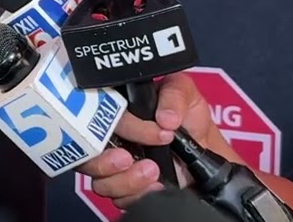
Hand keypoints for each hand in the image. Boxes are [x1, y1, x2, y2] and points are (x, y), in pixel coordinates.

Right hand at [76, 73, 220, 208]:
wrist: (205, 149)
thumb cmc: (188, 116)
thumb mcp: (184, 93)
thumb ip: (174, 95)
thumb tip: (165, 118)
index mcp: (114, 111)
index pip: (97, 116)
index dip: (121, 126)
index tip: (157, 132)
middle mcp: (108, 139)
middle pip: (86, 155)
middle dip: (103, 162)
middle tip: (128, 158)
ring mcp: (114, 166)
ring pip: (99, 181)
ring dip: (124, 181)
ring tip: (152, 172)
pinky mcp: (126, 188)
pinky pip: (118, 199)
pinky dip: (136, 195)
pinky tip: (156, 187)